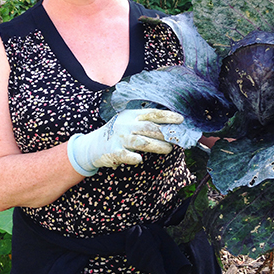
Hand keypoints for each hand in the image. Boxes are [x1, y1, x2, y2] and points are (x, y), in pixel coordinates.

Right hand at [67, 108, 183, 175]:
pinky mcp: (113, 152)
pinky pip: (124, 155)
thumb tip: (171, 126)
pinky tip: (139, 159)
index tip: (180, 119)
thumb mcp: (130, 122)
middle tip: (178, 139)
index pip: (152, 114)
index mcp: (131, 115)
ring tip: (167, 149)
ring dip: (156, 145)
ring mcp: (120, 138)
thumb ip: (146, 123)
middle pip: (149, 128)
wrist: (93, 145)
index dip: (167, 116)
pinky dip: (132, 157)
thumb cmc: (118, 133)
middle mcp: (126, 125)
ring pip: (141, 142)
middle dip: (165, 133)